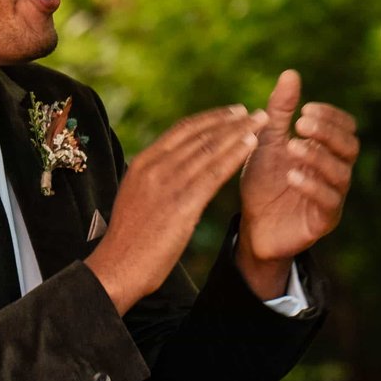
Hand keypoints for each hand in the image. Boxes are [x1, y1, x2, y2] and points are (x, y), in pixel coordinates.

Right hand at [85, 105, 259, 312]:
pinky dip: (235, 155)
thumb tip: (175, 168)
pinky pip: (214, 173)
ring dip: (240, 132)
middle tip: (255, 113)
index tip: (232, 113)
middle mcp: (154, 168)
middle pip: (200, 135)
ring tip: (262, 122)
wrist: (118, 268)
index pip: (182, 130)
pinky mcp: (182, 205)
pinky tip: (252, 145)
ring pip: (210, 149)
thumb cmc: (129, 240)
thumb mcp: (137, 197)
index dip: (211, 118)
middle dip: (231, 121)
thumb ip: (154, 179)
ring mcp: (167, 185)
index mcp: (142, 163)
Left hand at [236, 70, 358, 293]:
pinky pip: (329, 202)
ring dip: (317, 157)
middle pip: (350, 147)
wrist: (252, 227)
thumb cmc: (264, 182)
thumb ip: (280, 112)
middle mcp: (336, 171)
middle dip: (327, 133)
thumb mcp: (267, 143)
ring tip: (292, 147)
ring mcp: (333, 196)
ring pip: (341, 173)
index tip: (305, 109)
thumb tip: (290, 73)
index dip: (330, 117)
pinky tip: (293, 175)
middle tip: (301, 123)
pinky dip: (312, 186)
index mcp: (327, 150)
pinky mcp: (323, 220)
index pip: (345, 127)